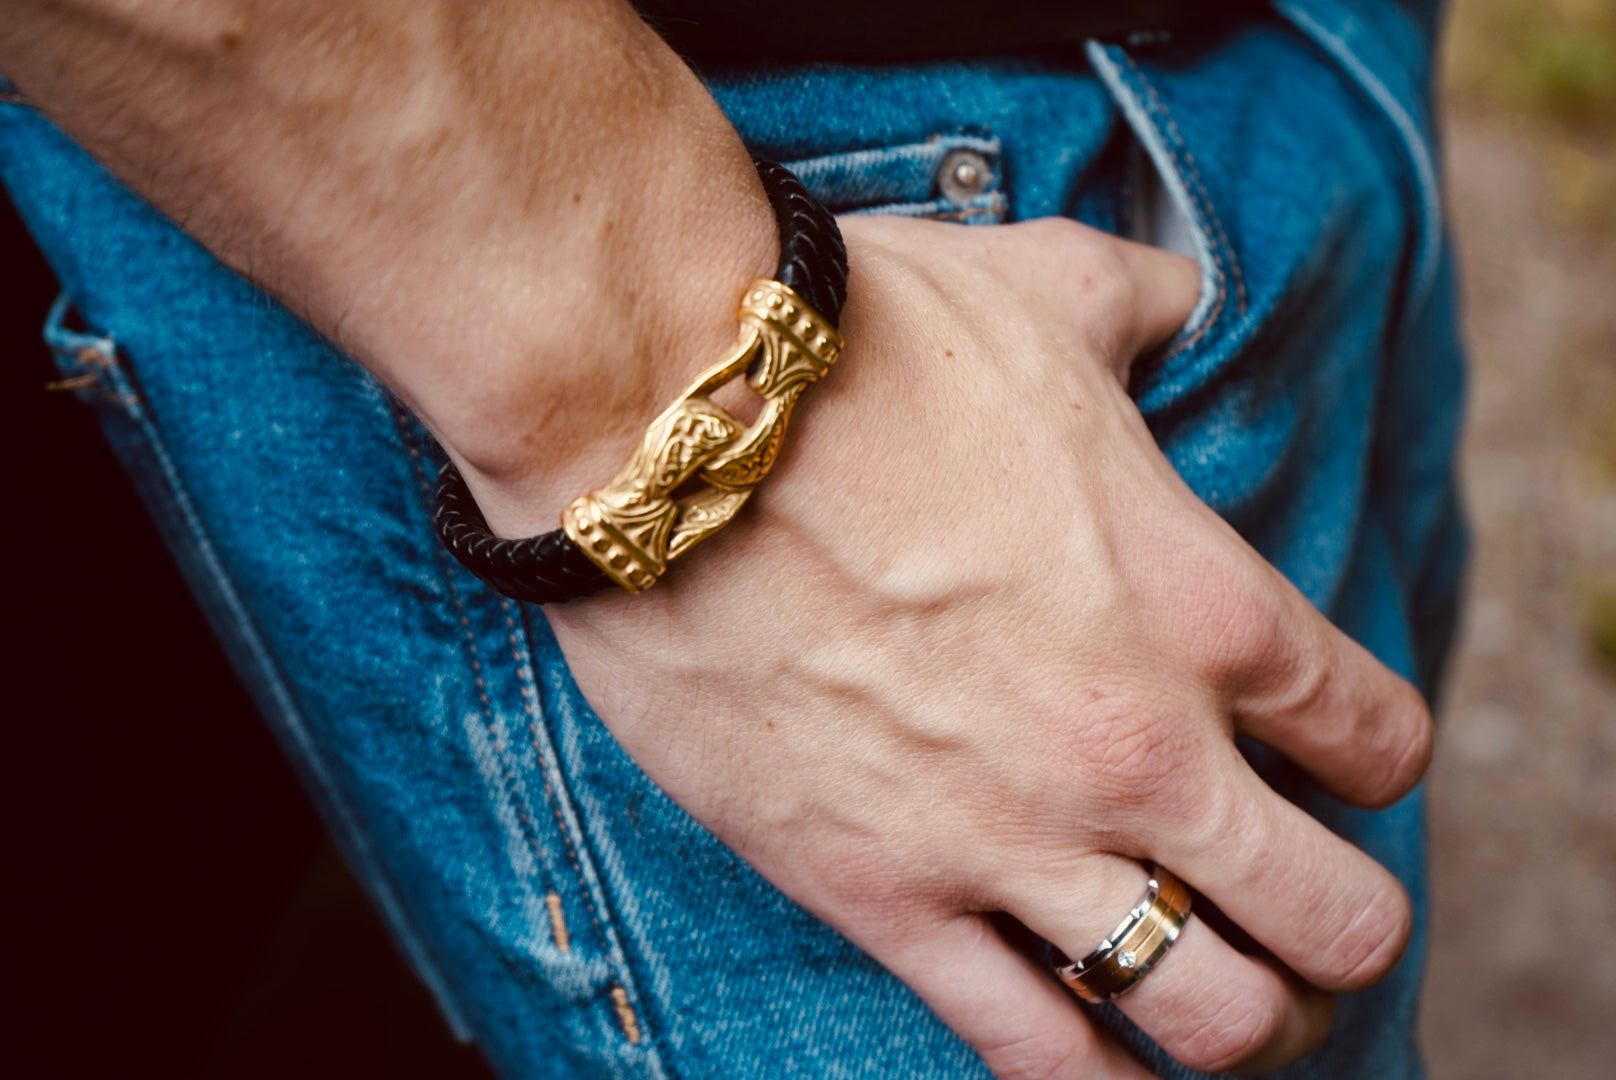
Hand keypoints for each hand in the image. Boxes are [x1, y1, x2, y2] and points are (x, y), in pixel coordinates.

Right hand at [546, 214, 1434, 1076]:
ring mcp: (1014, 836)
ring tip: (1216, 1001)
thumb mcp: (1040, 290)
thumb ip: (1143, 300)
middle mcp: (1138, 748)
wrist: (668, 425)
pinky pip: (1029, 1048)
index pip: (1378, 739)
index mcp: (1202, 605)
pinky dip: (1087, 1075)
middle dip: (1340, 928)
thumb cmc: (859, 351)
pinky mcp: (885, 892)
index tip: (1332, 757)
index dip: (1375, 758)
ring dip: (1239, 1021)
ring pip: (1212, 1017)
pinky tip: (1094, 1061)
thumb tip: (1175, 294)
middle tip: (1297, 906)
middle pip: (1339, 921)